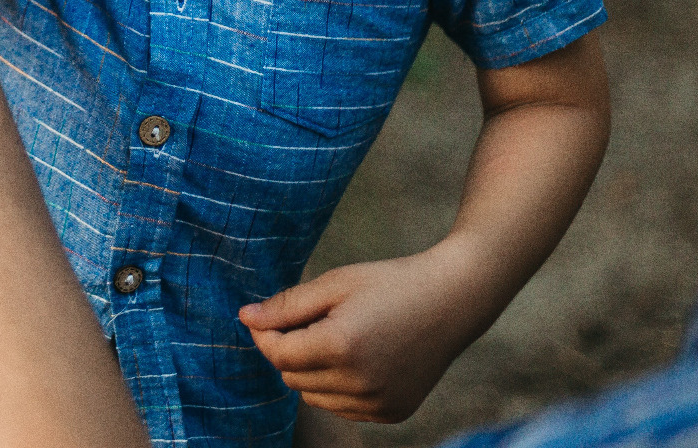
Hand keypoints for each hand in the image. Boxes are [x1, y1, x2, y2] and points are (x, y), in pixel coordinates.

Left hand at [239, 245, 486, 423]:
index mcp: (341, 346)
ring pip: (313, 397)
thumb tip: (244, 318)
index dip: (266, 335)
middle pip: (292, 377)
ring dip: (312, 372)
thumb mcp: (335, 283)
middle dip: (289, 351)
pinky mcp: (391, 413)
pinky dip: (337, 387)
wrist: (452, 301)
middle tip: (312, 321)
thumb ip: (287, 305)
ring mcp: (377, 403)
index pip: (277, 354)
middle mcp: (359, 382)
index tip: (270, 317)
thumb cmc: (390, 284)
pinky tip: (358, 358)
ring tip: (339, 337)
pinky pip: (342, 407)